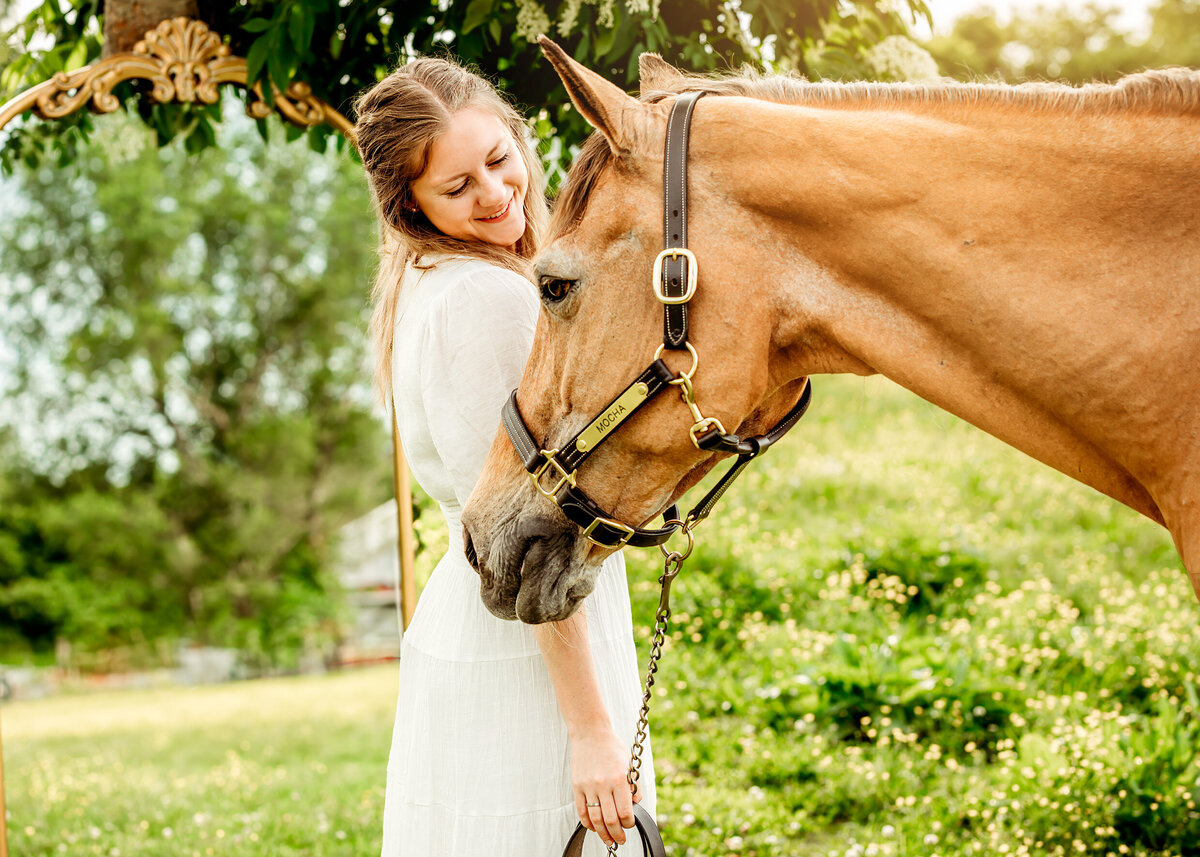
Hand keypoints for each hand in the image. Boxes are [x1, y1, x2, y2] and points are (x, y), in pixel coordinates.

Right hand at [570, 727, 640, 847]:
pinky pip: (581, 811)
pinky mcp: (577, 786)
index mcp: (619, 779)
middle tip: (620, 840)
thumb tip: (634, 806)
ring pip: (595, 819)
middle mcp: (603, 784)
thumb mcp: (629, 764)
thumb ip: (633, 786)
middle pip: (610, 820)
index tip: (630, 825)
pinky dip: (588, 823)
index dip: (629, 824)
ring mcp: (588, 786)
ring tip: (608, 840)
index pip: (625, 812)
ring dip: (602, 833)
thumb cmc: (612, 747)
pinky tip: (593, 827)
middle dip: (617, 834)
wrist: (590, 733)